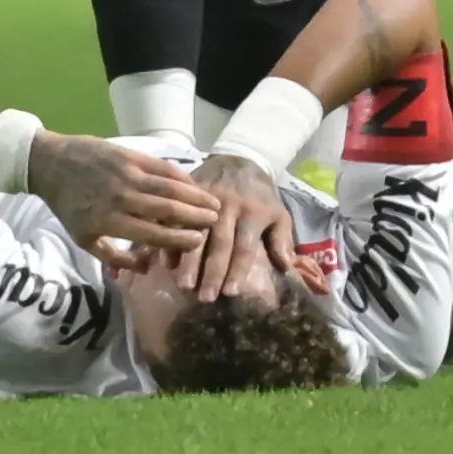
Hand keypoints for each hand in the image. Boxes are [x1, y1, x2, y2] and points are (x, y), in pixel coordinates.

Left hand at [25, 131, 218, 263]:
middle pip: (167, 210)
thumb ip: (115, 258)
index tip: (198, 242)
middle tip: (214, 222)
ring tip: (213, 203)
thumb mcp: (85, 240)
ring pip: (168, 187)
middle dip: (195, 217)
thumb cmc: (69, 206)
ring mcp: (127, 174)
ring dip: (194, 196)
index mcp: (110, 222)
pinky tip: (194, 182)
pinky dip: (181, 175)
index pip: (153, 234)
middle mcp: (122, 198)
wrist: (52, 165)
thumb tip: (146, 268)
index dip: (179, 240)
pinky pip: (161, 166)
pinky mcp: (129, 155)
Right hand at [175, 153, 300, 295]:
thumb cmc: (260, 195)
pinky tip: (165, 261)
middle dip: (211, 271)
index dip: (238, 269)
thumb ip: (282, 240)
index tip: (230, 292)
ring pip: (195, 232)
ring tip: (183, 283)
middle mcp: (228, 207)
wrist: (240, 157)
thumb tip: (286, 267)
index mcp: (252, 213)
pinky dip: (171, 239)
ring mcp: (205, 199)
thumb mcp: (279, 213)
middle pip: (219, 242)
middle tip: (203, 296)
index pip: (244, 245)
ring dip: (188, 259)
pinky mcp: (190, 195)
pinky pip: (177, 217)